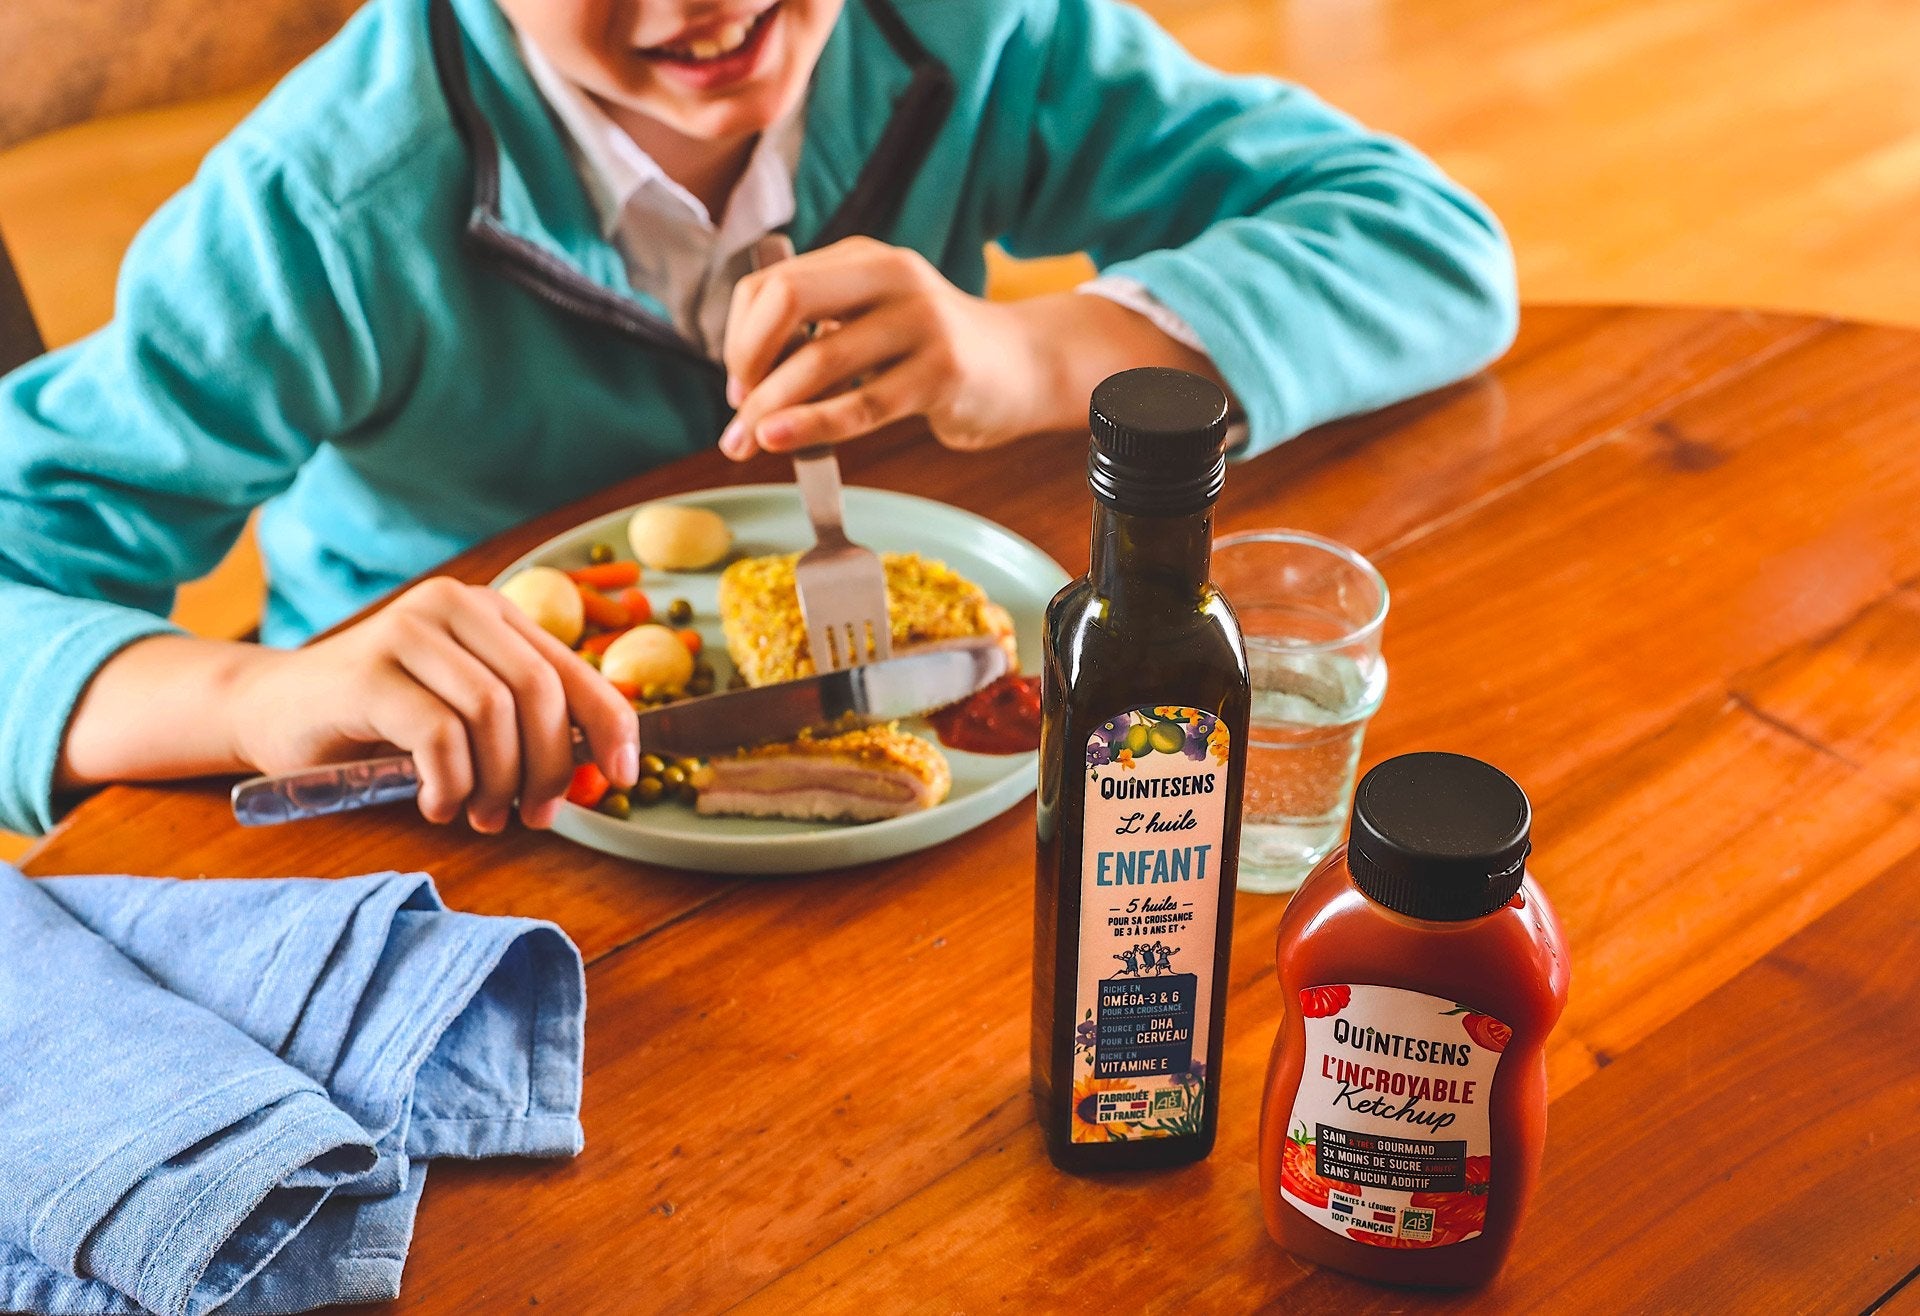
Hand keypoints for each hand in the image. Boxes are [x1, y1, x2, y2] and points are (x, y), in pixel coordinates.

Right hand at [227, 577, 637, 831]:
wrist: (270, 710)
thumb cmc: (378, 722)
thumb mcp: (464, 714)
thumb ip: (523, 724)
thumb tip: (598, 770)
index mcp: (490, 613)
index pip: (574, 670)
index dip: (610, 726)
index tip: (624, 777)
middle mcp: (453, 606)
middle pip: (539, 693)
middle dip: (550, 767)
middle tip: (533, 816)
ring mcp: (407, 631)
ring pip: (493, 714)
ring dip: (497, 782)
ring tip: (478, 814)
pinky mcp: (366, 671)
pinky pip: (439, 735)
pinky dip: (451, 783)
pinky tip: (439, 804)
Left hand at [719, 237, 1056, 457]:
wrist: (1025, 365)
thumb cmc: (936, 353)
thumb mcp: (877, 321)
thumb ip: (822, 337)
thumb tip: (746, 390)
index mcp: (863, 259)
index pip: (770, 284)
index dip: (738, 337)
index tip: (738, 385)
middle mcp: (891, 276)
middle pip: (785, 301)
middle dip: (745, 361)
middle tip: (738, 410)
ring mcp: (920, 321)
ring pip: (820, 360)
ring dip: (770, 406)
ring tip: (747, 441)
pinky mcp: (943, 371)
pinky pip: (862, 403)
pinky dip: (813, 424)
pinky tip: (781, 440)